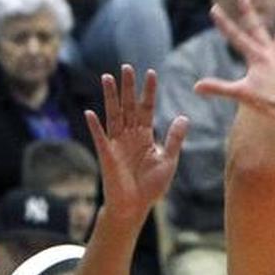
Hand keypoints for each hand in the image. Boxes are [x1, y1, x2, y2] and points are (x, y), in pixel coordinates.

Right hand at [84, 66, 187, 224]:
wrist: (134, 207)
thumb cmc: (151, 187)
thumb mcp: (168, 160)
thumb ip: (174, 139)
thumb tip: (184, 116)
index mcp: (145, 135)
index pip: (147, 108)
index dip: (148, 91)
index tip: (151, 72)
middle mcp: (129, 135)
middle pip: (128, 106)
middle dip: (128, 87)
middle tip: (126, 66)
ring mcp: (117, 143)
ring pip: (113, 114)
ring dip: (110, 97)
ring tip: (107, 77)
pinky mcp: (106, 154)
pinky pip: (100, 137)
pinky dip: (95, 126)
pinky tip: (89, 113)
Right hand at [194, 0, 274, 121]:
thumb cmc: (267, 103)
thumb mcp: (240, 94)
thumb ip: (218, 88)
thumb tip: (196, 87)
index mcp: (256, 57)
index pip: (235, 37)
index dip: (223, 23)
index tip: (215, 8)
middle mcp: (271, 53)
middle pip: (257, 28)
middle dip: (249, 10)